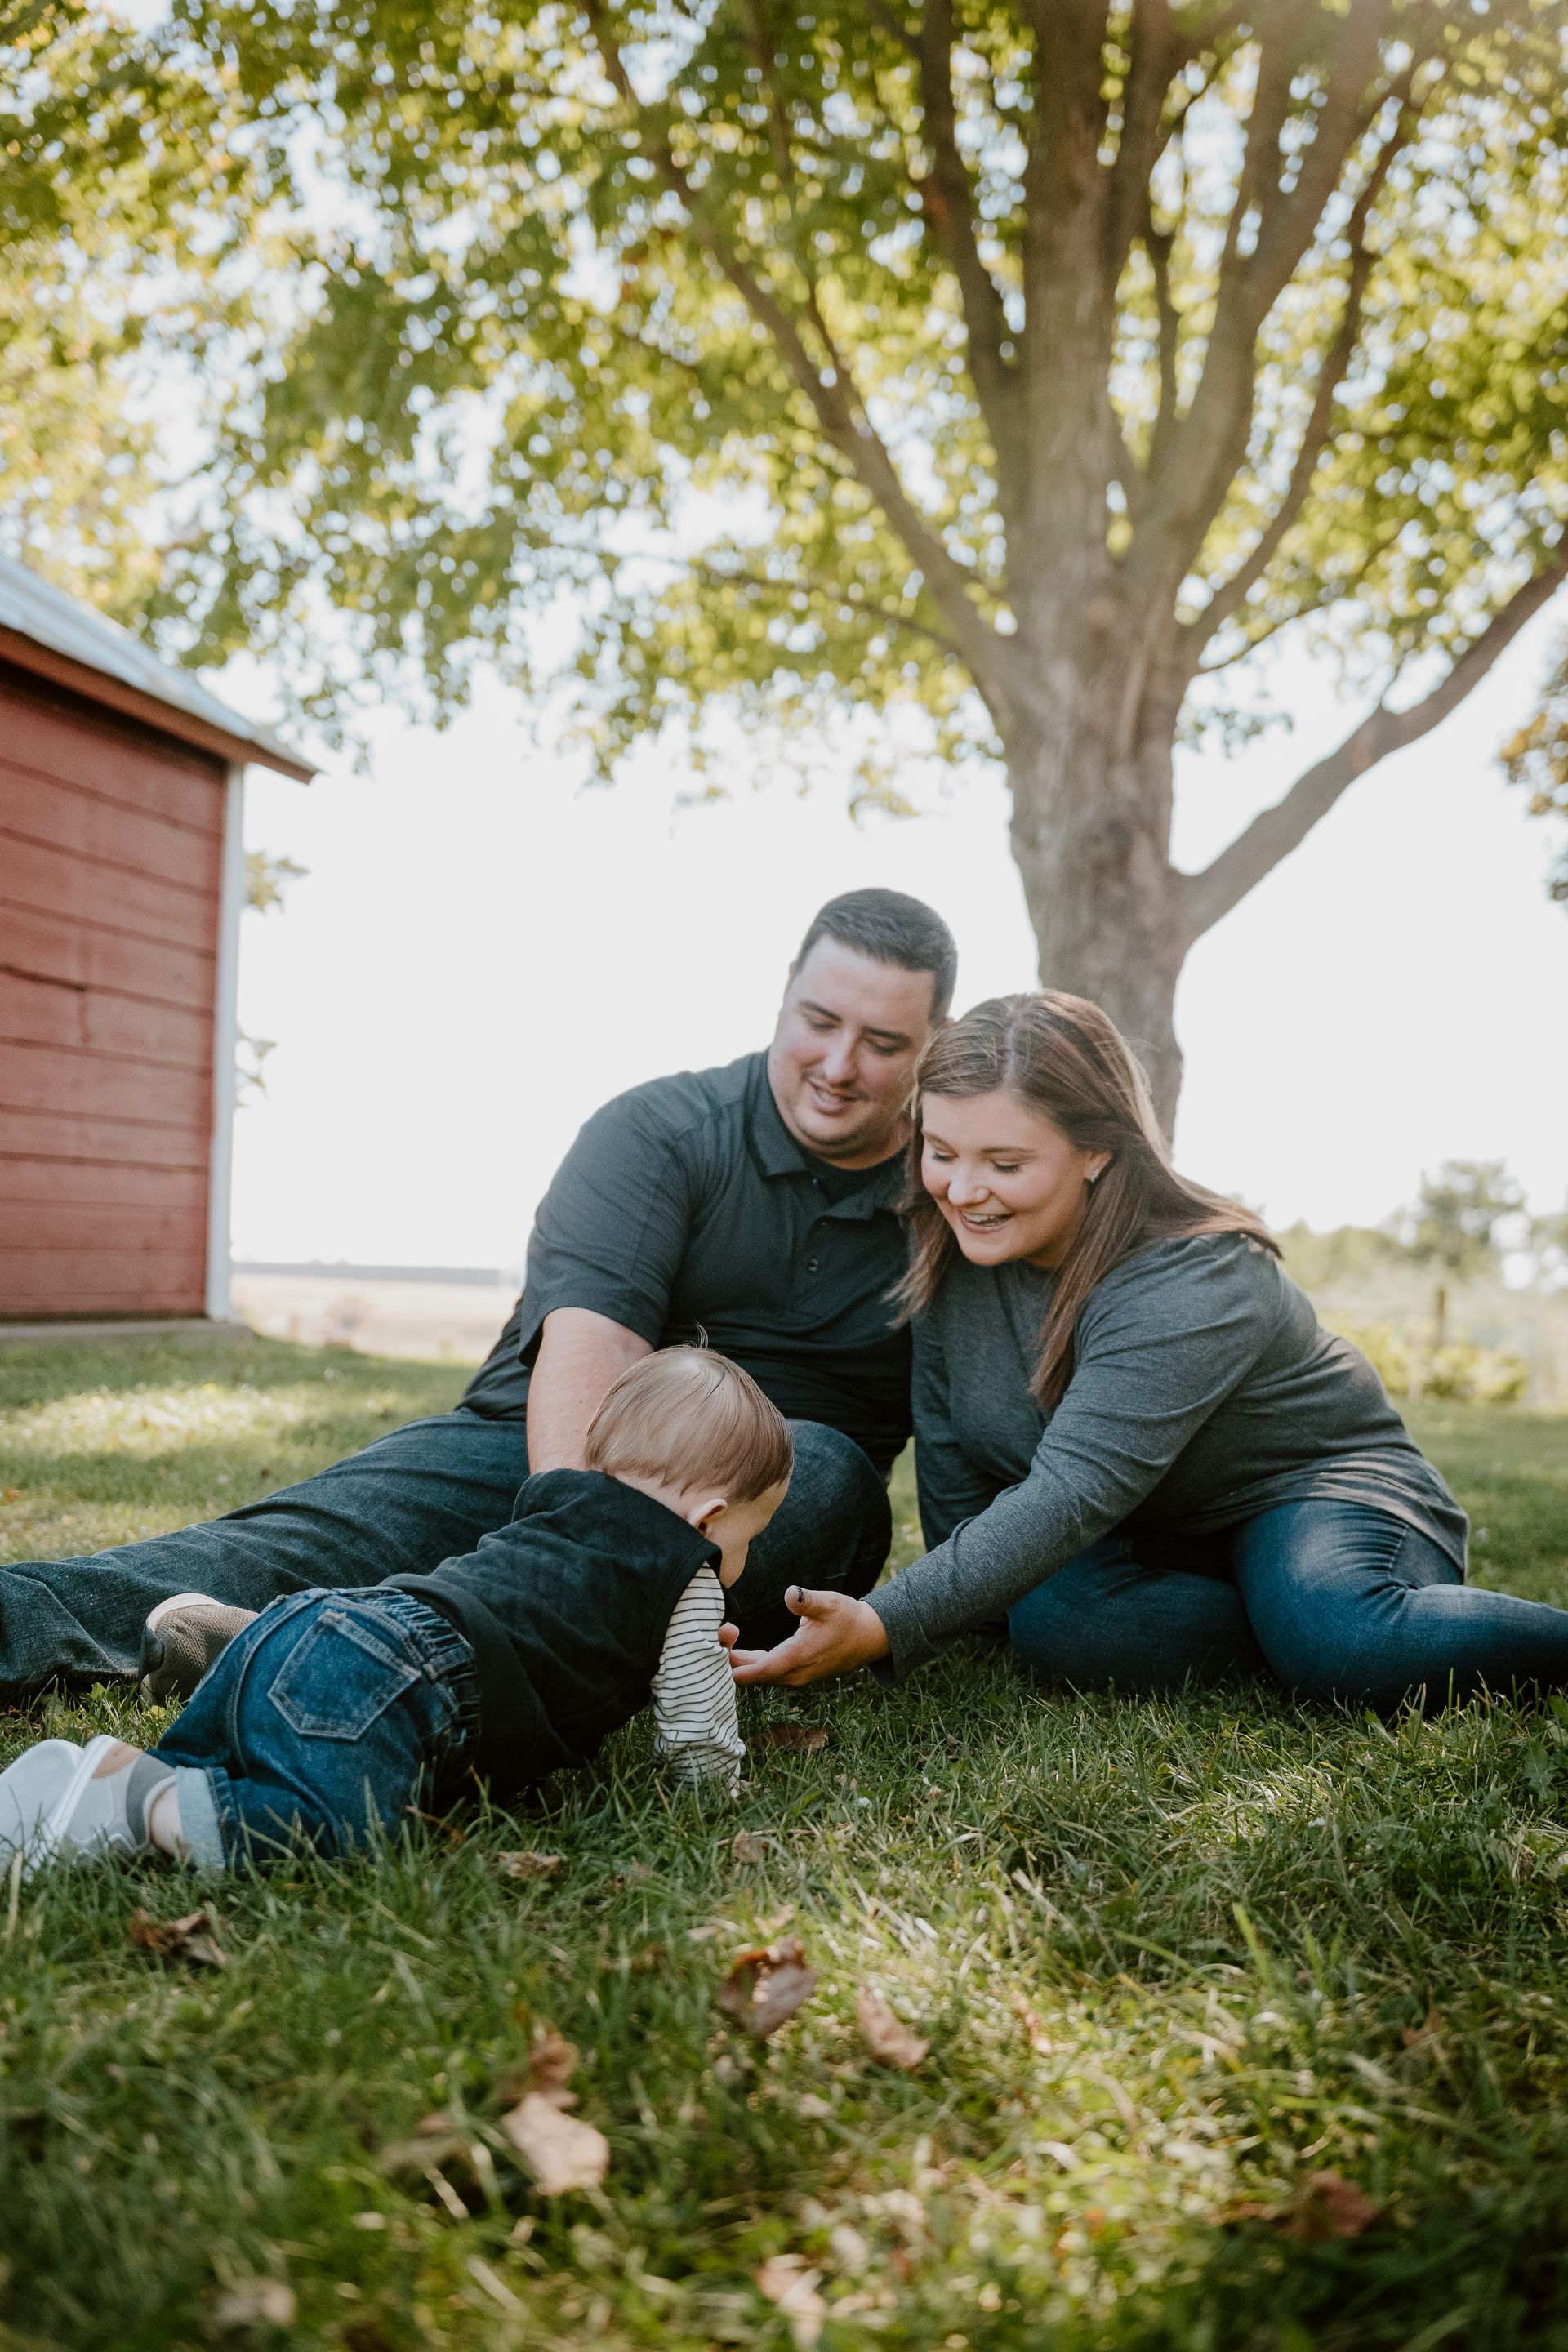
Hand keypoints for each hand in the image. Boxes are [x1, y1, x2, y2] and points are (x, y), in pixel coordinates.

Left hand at [728, 1587, 889, 1686]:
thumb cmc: (849, 1618)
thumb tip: (790, 1593)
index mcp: (800, 1657)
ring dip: (738, 1664)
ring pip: (758, 1677)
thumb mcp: (830, 1603)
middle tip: (715, 1634)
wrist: (869, 1637)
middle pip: (753, 1677)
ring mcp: (795, 1677)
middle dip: (730, 1662)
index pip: (760, 1672)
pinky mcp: (795, 1674)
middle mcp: (795, 1674)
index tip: (714, 1652)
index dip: (735, 1666)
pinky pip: (765, 1674)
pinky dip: (749, 1665)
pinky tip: (736, 1649)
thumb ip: (808, 1601)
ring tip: (722, 1638)